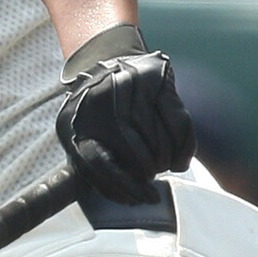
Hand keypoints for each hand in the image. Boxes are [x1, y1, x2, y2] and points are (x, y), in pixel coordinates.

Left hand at [56, 24, 195, 204]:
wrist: (107, 57)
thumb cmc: (95, 108)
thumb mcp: (78, 131)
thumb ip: (88, 163)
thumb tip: (122, 195)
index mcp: (73, 120)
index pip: (98, 165)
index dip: (123, 188)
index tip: (140, 198)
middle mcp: (99, 101)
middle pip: (135, 157)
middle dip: (148, 172)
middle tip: (151, 175)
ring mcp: (128, 88)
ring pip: (159, 143)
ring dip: (165, 161)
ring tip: (162, 163)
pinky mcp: (155, 79)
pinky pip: (179, 123)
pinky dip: (184, 147)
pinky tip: (179, 158)